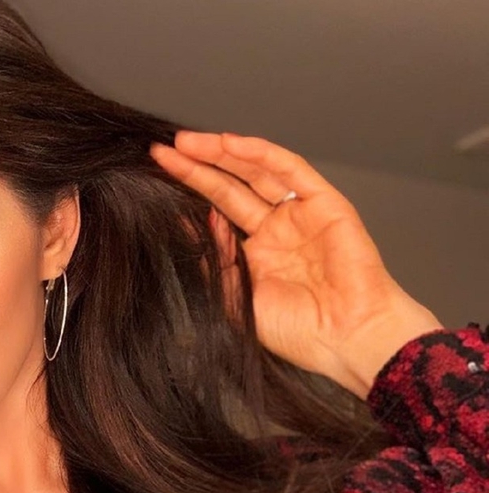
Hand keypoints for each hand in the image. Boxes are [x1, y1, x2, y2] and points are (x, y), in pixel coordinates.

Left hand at [151, 132, 441, 397]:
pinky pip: (290, 170)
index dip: (191, 189)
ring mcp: (301, 214)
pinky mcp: (326, 204)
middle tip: (167, 149)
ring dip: (223, 153)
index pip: (218, 209)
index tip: (160, 172)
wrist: (344, 338)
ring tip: (188, 142)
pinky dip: (261, 154)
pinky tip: (231, 144)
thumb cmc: (298, 330)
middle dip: (199, 165)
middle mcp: (278, 228)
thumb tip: (190, 221)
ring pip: (257, 172)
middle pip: (232, 185)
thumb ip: (213, 260)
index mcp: (257, 251)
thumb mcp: (236, 297)